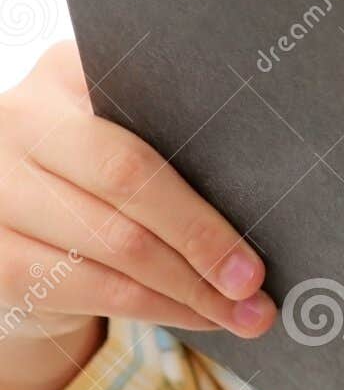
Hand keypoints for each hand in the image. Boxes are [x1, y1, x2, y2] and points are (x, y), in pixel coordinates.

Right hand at [0, 42, 275, 355]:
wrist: (20, 231)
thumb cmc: (98, 177)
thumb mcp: (126, 136)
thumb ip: (176, 136)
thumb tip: (272, 185)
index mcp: (64, 74)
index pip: (148, 101)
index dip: (209, 144)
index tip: (270, 182)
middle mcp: (19, 121)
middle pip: (129, 176)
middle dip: (204, 234)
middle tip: (257, 277)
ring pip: (115, 243)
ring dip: (191, 287)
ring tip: (247, 312)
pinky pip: (91, 289)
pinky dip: (156, 308)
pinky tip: (199, 316)